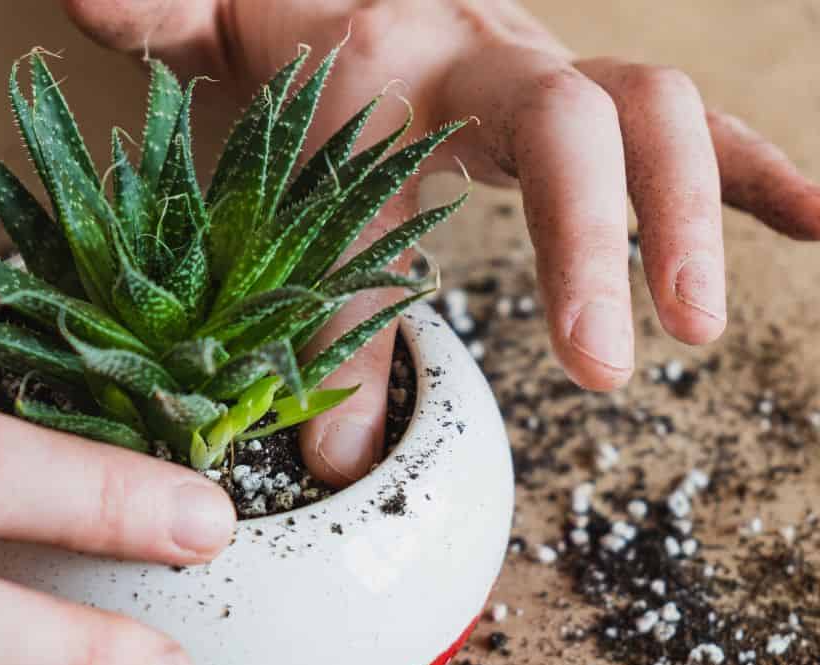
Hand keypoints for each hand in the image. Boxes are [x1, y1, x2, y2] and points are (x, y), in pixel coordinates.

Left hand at [61, 0, 819, 482]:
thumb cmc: (287, 25)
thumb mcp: (221, 34)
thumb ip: (165, 16)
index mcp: (395, 49)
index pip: (429, 149)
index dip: (481, 257)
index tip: (511, 372)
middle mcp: (492, 49)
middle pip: (582, 119)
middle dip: (603, 239)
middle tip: (613, 365)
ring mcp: (554, 69)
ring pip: (658, 114)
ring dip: (692, 216)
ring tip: (698, 327)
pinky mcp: (594, 94)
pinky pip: (698, 125)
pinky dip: (756, 174)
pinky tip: (812, 225)